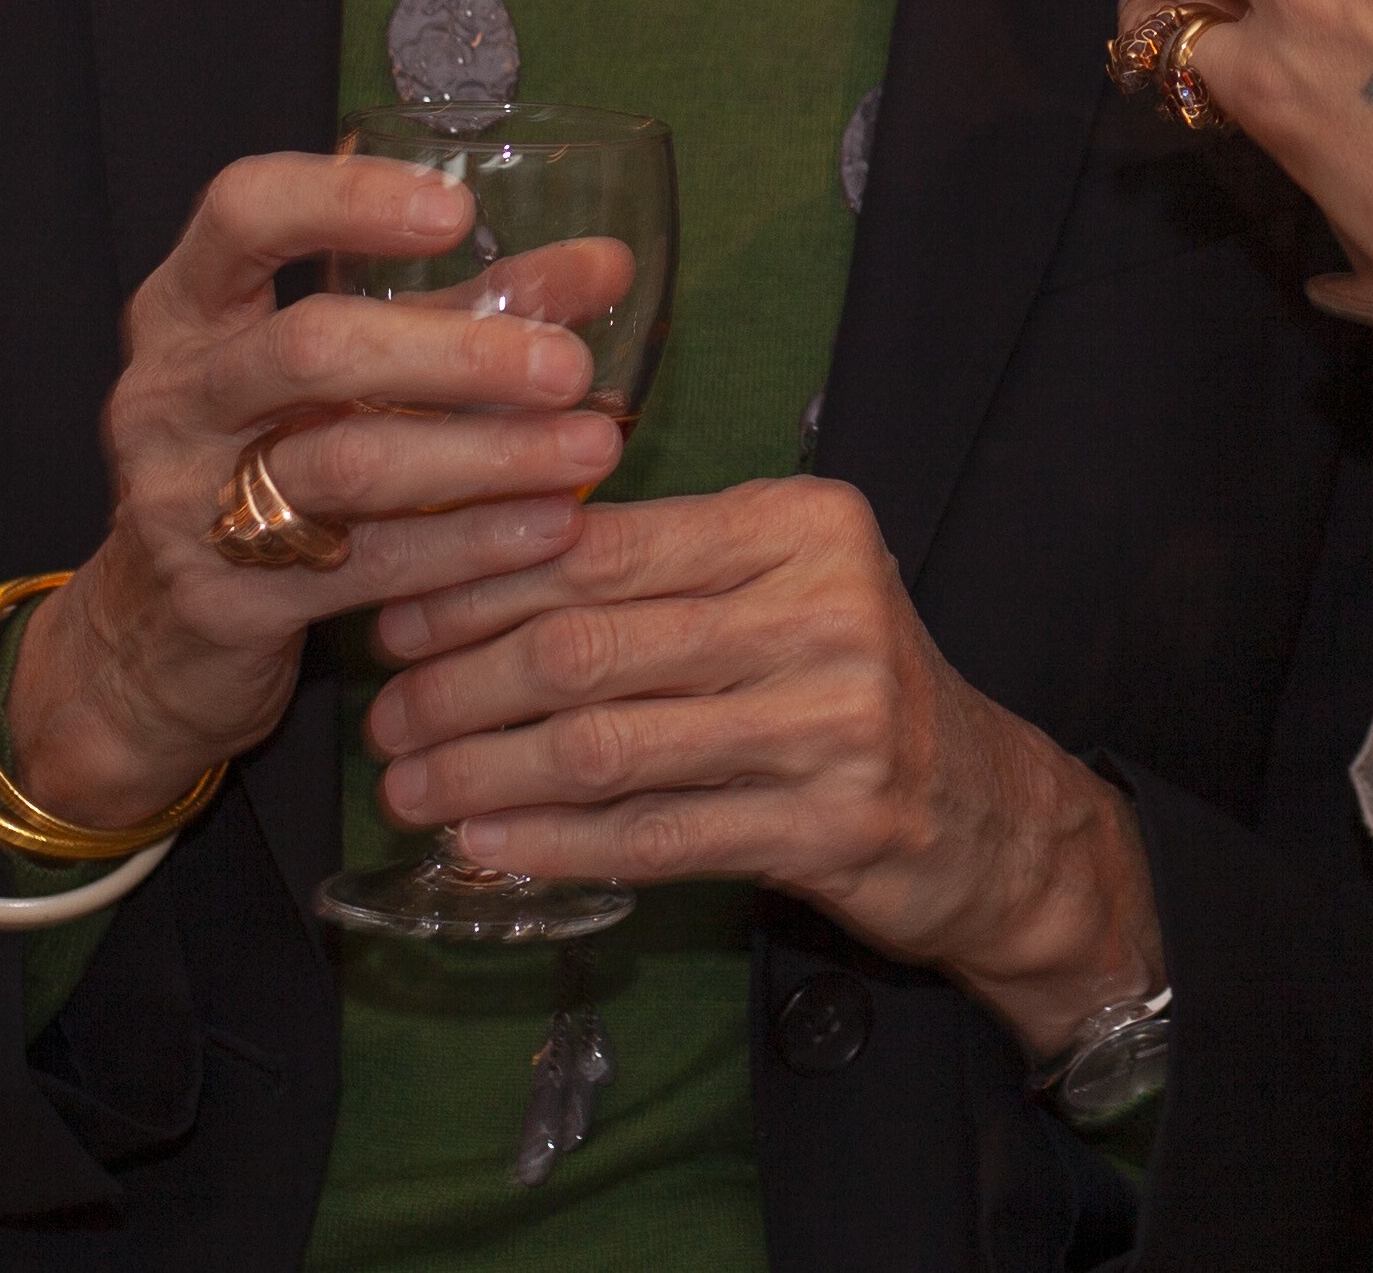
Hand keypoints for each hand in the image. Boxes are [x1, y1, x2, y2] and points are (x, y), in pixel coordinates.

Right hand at [0, 151, 635, 831]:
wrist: (153, 641)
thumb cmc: (269, 462)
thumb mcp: (347, 375)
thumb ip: (464, 312)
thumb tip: (608, 265)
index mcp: (186, 308)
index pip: (242, 212)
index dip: (345, 199)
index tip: (458, 210)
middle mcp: (170, 393)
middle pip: (311, 346)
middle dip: (455, 352)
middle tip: (567, 365)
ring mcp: (183, 500)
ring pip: (347, 464)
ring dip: (485, 455)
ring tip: (591, 448)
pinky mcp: (225, 602)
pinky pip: (365, 566)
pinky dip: (469, 544)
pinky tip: (550, 528)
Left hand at [357, 479, 1162, 1060]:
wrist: (988, 811)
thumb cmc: (846, 682)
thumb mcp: (778, 587)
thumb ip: (657, 567)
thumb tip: (461, 567)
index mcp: (796, 523)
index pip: (601, 542)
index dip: (479, 581)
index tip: (396, 615)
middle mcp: (822, 608)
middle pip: (590, 644)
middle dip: (461, 684)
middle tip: (384, 715)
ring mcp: (832, 721)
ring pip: (608, 745)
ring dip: (487, 772)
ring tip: (409, 788)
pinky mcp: (830, 825)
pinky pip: (656, 836)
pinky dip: (555, 844)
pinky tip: (485, 848)